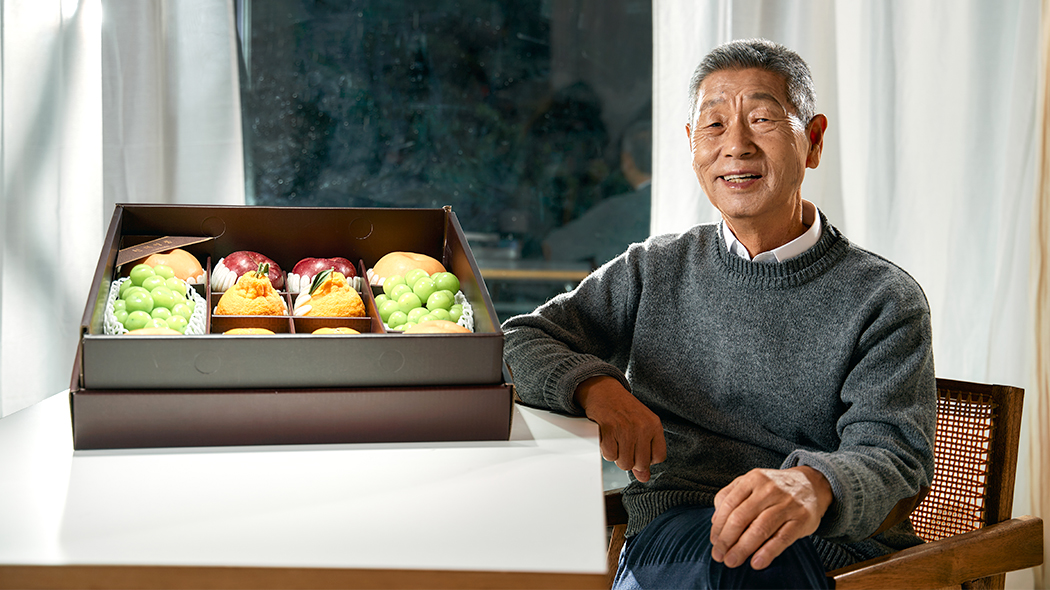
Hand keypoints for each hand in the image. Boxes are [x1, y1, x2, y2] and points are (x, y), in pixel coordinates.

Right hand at [575, 375, 665, 481]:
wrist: (603, 391)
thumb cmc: (623, 409)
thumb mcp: (641, 426)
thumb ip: (645, 452)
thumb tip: (644, 478)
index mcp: (654, 425)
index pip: (659, 458)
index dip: (647, 458)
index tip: (639, 450)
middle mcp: (642, 426)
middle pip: (641, 464)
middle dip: (630, 460)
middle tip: (624, 445)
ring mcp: (626, 428)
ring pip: (624, 463)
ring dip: (617, 456)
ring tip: (616, 440)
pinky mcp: (609, 429)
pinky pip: (609, 455)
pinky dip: (606, 450)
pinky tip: (608, 437)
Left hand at [710, 466, 832, 569]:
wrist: (811, 484)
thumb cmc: (773, 488)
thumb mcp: (751, 483)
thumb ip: (729, 496)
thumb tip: (715, 522)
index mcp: (752, 479)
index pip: (729, 504)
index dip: (718, 526)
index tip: (714, 542)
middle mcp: (769, 489)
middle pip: (741, 517)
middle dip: (726, 540)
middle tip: (719, 556)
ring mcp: (787, 504)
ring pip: (760, 529)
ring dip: (743, 548)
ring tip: (732, 561)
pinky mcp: (802, 519)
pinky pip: (782, 538)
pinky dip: (768, 552)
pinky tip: (756, 563)